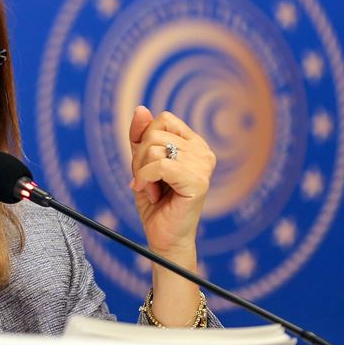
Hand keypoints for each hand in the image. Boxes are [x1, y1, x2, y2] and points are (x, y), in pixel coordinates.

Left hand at [128, 106, 215, 254]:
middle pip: (154, 133)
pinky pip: (159, 166)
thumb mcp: (141, 163)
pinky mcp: (198, 181)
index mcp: (193, 143)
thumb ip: (140, 137)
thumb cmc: (155, 201)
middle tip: (149, 182)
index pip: (162, 119)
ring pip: (154, 149)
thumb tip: (140, 109)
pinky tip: (150, 193)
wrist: (163, 236)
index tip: (148, 167)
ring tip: (154, 190)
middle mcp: (203, 151)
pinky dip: (145, 179)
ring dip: (143, 173)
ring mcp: (203, 165)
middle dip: (140, 160)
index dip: (144, 141)